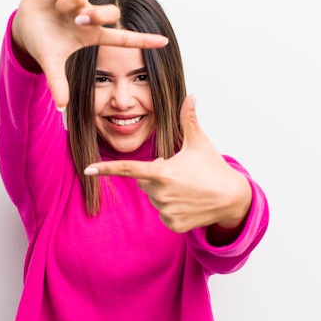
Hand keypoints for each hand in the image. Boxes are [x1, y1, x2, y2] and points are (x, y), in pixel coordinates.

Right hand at [12, 0, 168, 109]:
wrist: (23, 24)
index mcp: (92, 36)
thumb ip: (58, 83)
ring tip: (57, 11)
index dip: (144, 40)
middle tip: (77, 20)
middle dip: (94, 14)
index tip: (165, 42)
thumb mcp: (51, 62)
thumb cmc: (43, 43)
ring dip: (67, 4)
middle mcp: (90, 16)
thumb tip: (61, 108)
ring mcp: (80, 0)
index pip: (123, 39)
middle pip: (108, 12)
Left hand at [84, 95, 251, 233]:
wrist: (233, 198)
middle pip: (144, 182)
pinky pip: (164, 214)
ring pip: (154, 199)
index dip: (106, 169)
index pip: (128, 169)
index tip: (87, 170)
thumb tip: (191, 95)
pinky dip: (173, 209)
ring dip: (164, 193)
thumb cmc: (214, 168)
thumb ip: (189, 119)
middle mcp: (161, 193)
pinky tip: (188, 203)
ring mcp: (167, 211)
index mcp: (162, 172)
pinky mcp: (173, 225)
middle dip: (156, 177)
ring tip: (187, 188)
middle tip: (179, 174)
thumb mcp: (200, 143)